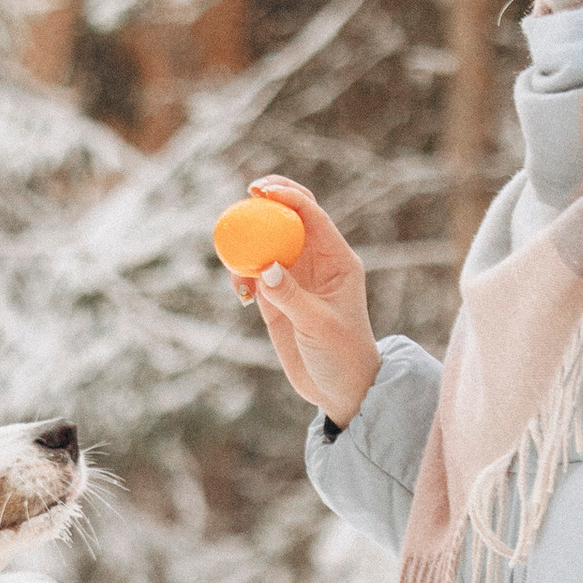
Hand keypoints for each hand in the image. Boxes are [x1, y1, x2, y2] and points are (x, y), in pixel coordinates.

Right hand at [229, 175, 379, 428]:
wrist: (340, 391)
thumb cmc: (343, 356)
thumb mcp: (319, 326)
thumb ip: (291, 296)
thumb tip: (264, 266)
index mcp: (337, 259)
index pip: (312, 215)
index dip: (287, 196)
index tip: (260, 191)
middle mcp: (316, 262)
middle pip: (289, 217)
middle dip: (267, 202)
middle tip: (244, 197)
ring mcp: (294, 278)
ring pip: (267, 244)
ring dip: (248, 245)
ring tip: (240, 272)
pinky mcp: (276, 298)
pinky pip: (253, 273)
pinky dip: (242, 275)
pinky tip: (243, 296)